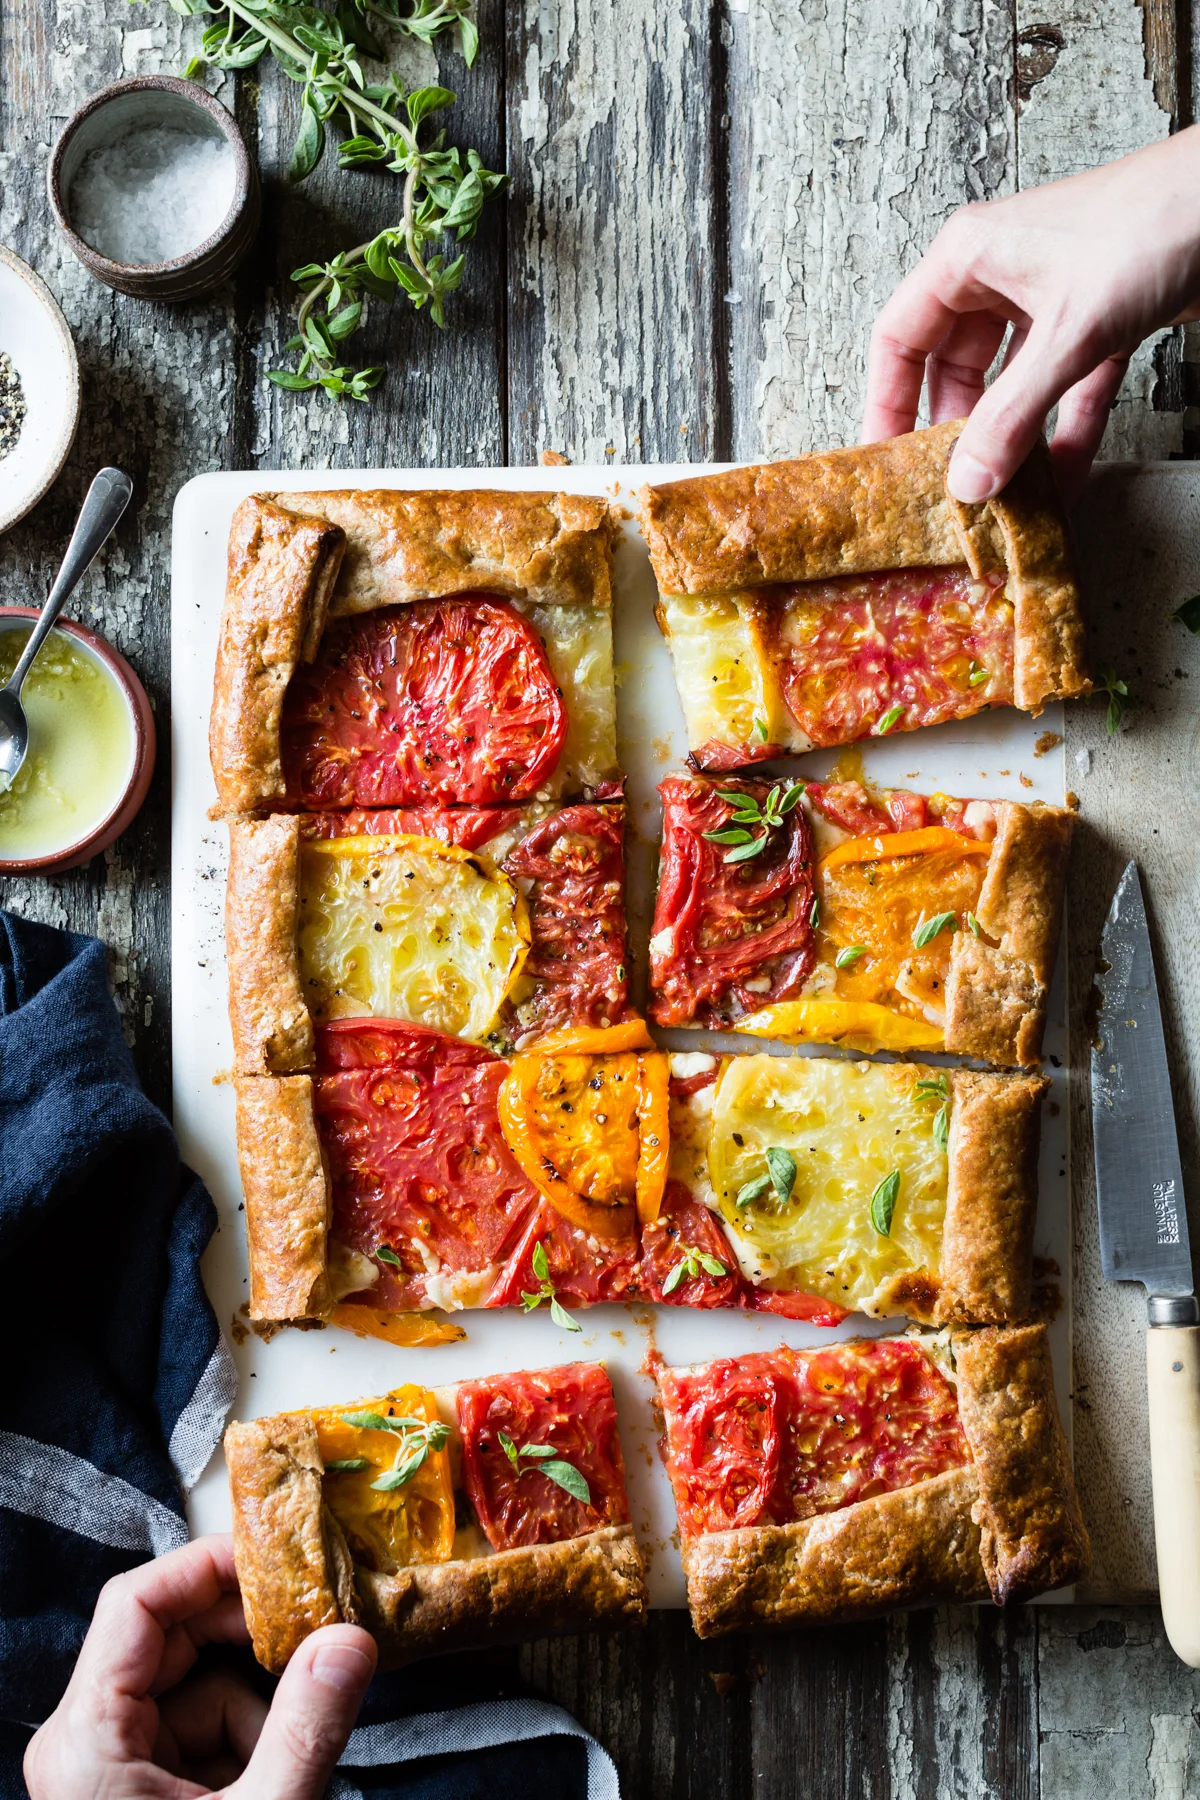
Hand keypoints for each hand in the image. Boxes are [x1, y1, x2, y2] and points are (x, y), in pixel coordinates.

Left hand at [24, 1534, 377, 1798]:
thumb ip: (307, 1727)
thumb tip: (352, 1638)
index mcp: (85, 1739)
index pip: (136, 1605)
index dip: (206, 1567)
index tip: (279, 1561)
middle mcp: (83, 1742)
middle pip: (168, 1641)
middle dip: (247, 1644)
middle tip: (318, 1639)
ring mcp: (107, 1768)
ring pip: (192, 1687)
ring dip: (253, 1704)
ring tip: (291, 1751)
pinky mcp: (135, 1794)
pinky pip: (195, 1732)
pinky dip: (243, 1741)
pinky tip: (271, 1779)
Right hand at [862, 125, 1199, 503]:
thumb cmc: (1154, 222)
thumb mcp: (1070, 331)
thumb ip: (1013, 414)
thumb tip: (969, 482)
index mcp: (970, 257)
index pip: (900, 340)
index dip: (887, 404)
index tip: (886, 461)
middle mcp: (1002, 277)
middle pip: (955, 372)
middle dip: (957, 435)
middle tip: (950, 492)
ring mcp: (1052, 301)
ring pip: (1013, 389)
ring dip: (1013, 443)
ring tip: (1004, 499)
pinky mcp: (1099, 323)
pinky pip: (1067, 393)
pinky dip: (1066, 435)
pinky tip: (1062, 481)